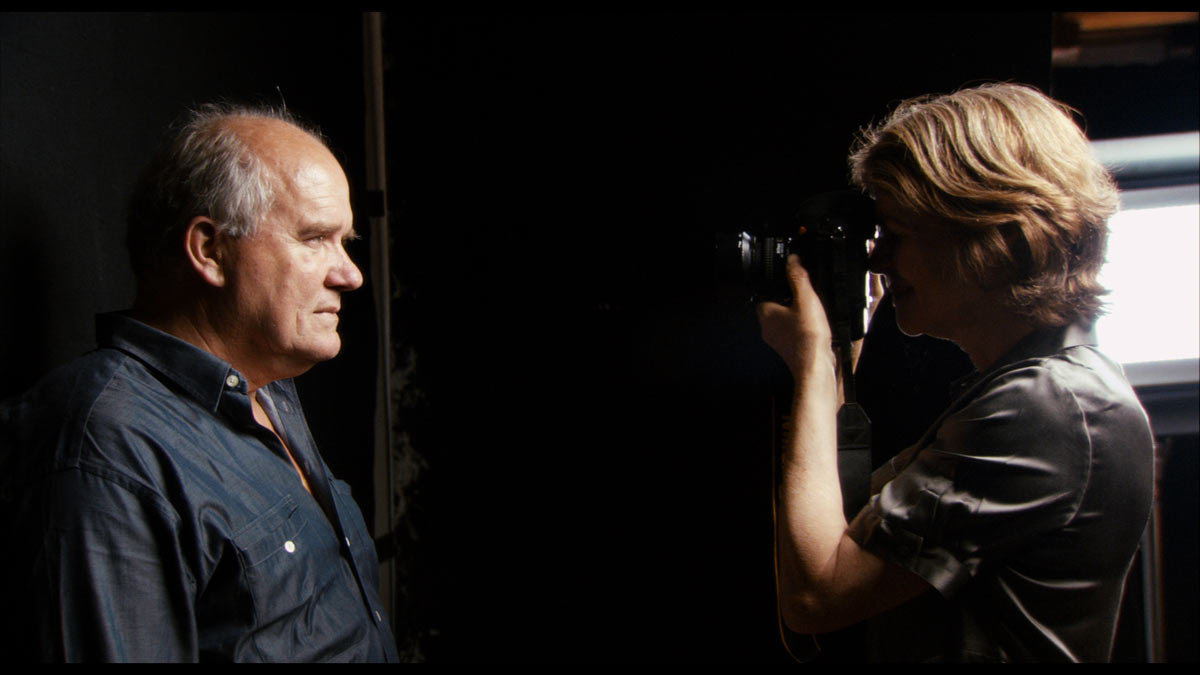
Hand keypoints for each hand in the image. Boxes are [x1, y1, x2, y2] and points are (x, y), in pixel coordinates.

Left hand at [756, 255, 832, 376]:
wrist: (815, 365)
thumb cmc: (807, 336)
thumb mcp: (806, 298)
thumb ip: (798, 277)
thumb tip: (792, 260)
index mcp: (765, 312)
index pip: (766, 291)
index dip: (781, 286)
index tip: (794, 284)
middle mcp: (767, 327)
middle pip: (778, 305)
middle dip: (792, 301)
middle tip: (807, 300)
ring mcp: (777, 340)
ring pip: (786, 320)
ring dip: (799, 316)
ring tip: (813, 315)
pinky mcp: (788, 348)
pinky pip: (794, 333)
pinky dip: (804, 329)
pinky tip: (816, 329)